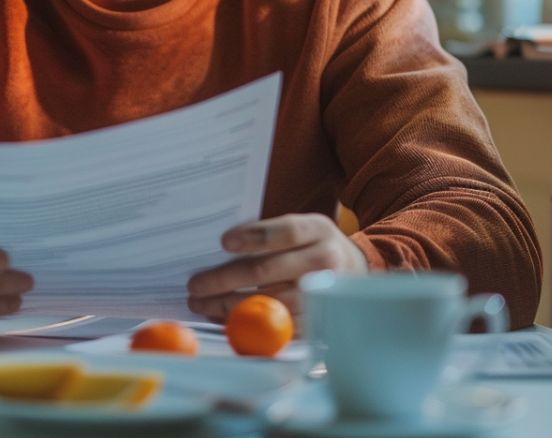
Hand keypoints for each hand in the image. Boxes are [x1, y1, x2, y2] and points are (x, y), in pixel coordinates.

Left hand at [186, 213, 367, 324]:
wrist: (357, 271)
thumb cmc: (315, 245)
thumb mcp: (304, 227)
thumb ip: (272, 233)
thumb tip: (220, 247)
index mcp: (317, 230)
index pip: (283, 232)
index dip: (252, 237)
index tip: (223, 242)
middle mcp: (322, 261)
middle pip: (265, 271)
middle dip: (223, 279)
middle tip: (195, 284)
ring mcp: (319, 294)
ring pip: (266, 302)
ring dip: (226, 304)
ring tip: (201, 302)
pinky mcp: (315, 320)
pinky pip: (273, 325)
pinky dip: (244, 321)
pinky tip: (223, 317)